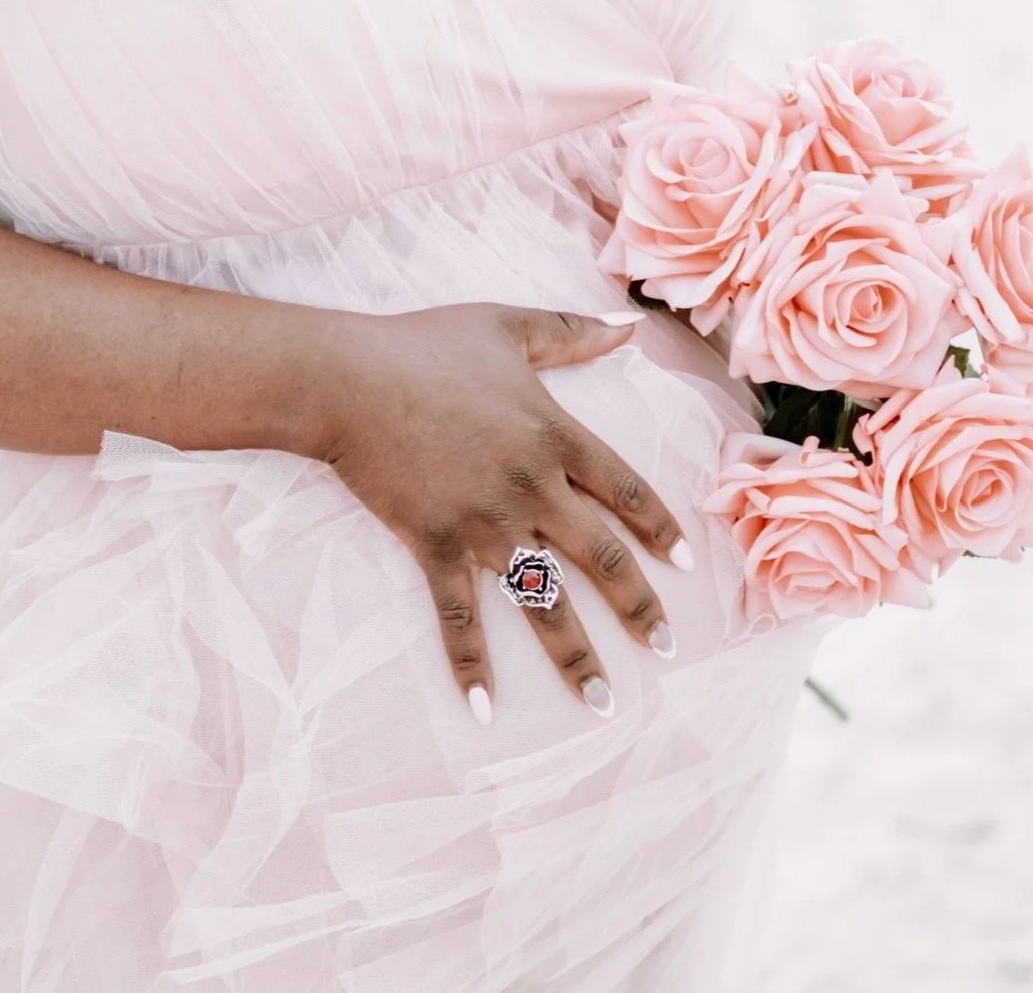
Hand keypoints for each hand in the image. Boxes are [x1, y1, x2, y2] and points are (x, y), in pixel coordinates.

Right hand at [312, 301, 691, 719]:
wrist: (349, 379)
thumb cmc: (425, 345)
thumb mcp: (507, 326)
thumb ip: (571, 331)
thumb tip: (629, 324)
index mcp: (555, 436)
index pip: (627, 491)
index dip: (659, 529)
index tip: (683, 565)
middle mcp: (532, 489)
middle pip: (601, 557)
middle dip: (638, 606)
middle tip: (665, 645)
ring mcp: (485, 524)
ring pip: (544, 600)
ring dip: (575, 655)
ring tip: (603, 700)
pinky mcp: (436, 546)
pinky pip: (460, 616)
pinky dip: (470, 665)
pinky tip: (485, 710)